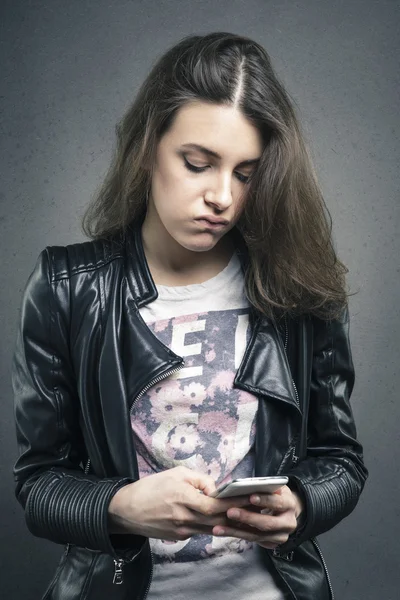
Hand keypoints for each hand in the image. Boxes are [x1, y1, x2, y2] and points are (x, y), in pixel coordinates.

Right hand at [107, 466, 252, 540]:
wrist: (127, 510)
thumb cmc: (152, 487)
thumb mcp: (176, 474)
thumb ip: (200, 480)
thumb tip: (217, 489)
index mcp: (183, 498)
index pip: (214, 505)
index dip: (234, 502)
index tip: (250, 497)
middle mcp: (184, 517)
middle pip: (217, 519)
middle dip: (238, 513)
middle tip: (257, 507)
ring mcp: (182, 530)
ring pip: (211, 527)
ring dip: (229, 521)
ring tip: (246, 514)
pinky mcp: (179, 537)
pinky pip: (200, 530)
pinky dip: (213, 524)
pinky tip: (223, 519)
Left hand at [211, 486, 303, 548]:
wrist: (286, 512)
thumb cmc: (275, 495)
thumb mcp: (274, 487)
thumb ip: (264, 487)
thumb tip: (246, 485)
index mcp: (290, 505)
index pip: (277, 503)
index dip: (264, 500)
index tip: (250, 497)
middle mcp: (288, 523)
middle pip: (267, 523)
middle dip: (247, 518)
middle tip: (230, 512)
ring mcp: (280, 537)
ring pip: (257, 536)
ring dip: (236, 531)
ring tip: (218, 528)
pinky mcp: (271, 544)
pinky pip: (252, 540)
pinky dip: (236, 535)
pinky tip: (222, 531)